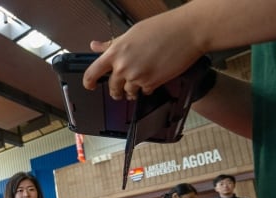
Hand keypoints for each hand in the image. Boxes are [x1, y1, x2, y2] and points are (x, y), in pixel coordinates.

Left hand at [82, 10, 204, 100]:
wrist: (187, 31)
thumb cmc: (161, 27)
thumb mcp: (131, 33)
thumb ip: (112, 44)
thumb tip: (95, 46)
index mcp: (115, 52)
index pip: (92, 73)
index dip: (88, 82)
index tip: (90, 86)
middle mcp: (123, 66)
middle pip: (112, 87)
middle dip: (115, 90)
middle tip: (119, 90)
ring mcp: (136, 76)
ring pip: (128, 92)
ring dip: (131, 92)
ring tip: (136, 88)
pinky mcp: (151, 84)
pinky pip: (143, 92)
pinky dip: (146, 89)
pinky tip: (151, 81)